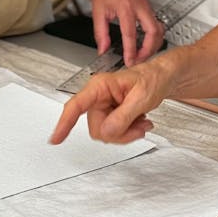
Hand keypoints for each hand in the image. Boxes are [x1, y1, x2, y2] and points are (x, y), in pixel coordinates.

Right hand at [50, 60, 169, 145]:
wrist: (161, 79)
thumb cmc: (152, 78)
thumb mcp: (142, 97)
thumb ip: (124, 116)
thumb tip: (107, 131)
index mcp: (100, 86)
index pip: (76, 106)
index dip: (64, 123)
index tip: (56, 138)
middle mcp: (98, 96)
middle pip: (96, 128)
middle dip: (119, 133)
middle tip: (139, 126)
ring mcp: (103, 107)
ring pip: (105, 134)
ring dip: (126, 133)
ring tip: (141, 122)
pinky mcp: (109, 115)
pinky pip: (113, 133)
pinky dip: (128, 133)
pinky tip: (139, 123)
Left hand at [90, 0, 163, 64]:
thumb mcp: (98, 10)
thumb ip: (101, 33)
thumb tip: (103, 49)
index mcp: (126, 7)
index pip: (130, 33)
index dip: (131, 50)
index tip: (129, 61)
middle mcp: (140, 7)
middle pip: (153, 32)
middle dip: (148, 50)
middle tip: (138, 60)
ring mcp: (147, 7)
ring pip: (159, 30)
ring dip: (153, 45)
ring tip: (142, 55)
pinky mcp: (149, 9)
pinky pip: (157, 26)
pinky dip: (154, 38)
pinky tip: (146, 44)